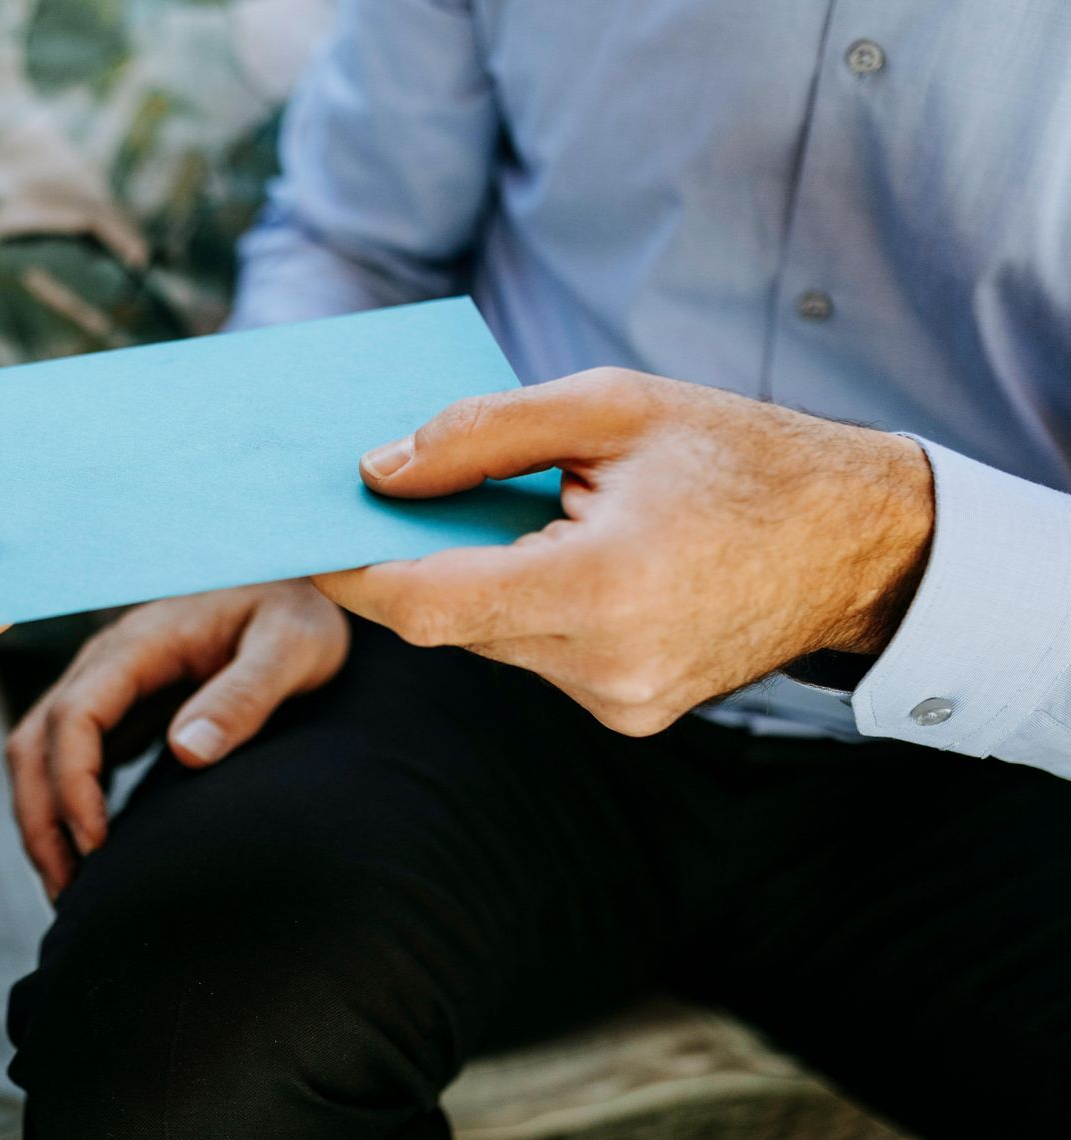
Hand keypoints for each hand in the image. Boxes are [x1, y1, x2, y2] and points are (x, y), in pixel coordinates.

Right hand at [7, 582, 348, 895]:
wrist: (304, 588)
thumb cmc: (302, 613)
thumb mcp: (293, 646)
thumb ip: (246, 693)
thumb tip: (188, 750)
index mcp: (140, 643)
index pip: (74, 715)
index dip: (73, 783)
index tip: (97, 845)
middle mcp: (109, 662)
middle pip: (36, 741)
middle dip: (41, 818)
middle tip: (69, 894)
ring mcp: (111, 686)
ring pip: (42, 753)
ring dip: (44, 819)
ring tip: (70, 891)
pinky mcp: (125, 709)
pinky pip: (73, 759)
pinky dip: (67, 808)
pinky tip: (93, 858)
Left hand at [314, 368, 933, 735]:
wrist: (858, 543)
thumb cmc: (739, 455)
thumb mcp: (612, 407)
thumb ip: (484, 434)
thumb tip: (376, 470)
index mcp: (607, 588)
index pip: (431, 602)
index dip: (353, 572)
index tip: (298, 536)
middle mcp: (608, 666)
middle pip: (448, 625)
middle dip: (400, 565)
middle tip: (357, 504)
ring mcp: (620, 703)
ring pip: (487, 643)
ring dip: (463, 584)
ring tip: (462, 514)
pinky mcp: (629, 715)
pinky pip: (532, 658)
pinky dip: (513, 607)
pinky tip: (534, 556)